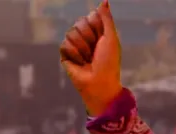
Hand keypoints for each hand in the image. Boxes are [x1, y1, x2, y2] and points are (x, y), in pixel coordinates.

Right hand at [60, 0, 122, 115]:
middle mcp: (86, 36)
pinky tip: (80, 63)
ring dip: (82, 47)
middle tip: (95, 50)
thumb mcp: (111, 38)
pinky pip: (64, 45)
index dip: (96, 26)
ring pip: (71, 33)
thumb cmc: (109, 62)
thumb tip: (104, 0)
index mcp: (98, 31)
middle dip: (89, 37)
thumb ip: (106, 18)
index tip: (103, 38)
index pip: (91, 16)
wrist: (99, 83)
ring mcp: (75, 45)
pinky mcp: (66, 55)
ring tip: (88, 59)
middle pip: (79, 22)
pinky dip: (75, 54)